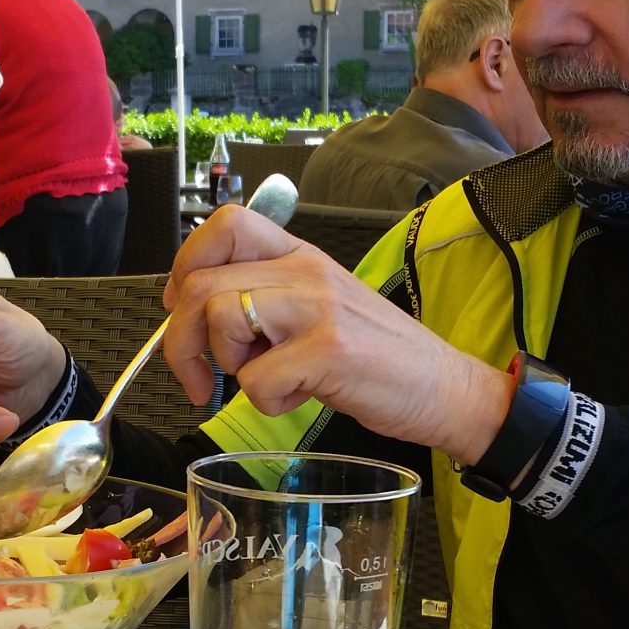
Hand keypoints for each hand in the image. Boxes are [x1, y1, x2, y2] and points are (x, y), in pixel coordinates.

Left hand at [161, 207, 510, 462]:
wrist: (446, 389)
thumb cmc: (379, 359)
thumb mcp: (320, 310)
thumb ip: (267, 301)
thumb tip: (196, 315)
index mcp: (302, 257)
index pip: (224, 225)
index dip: (186, 266)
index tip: (181, 311)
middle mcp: (308, 272)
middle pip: (203, 284)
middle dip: (181, 341)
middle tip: (197, 379)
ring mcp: (320, 308)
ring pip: (221, 318)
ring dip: (227, 365)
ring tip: (265, 381)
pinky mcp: (330, 351)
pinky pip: (256, 379)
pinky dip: (266, 403)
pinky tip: (299, 399)